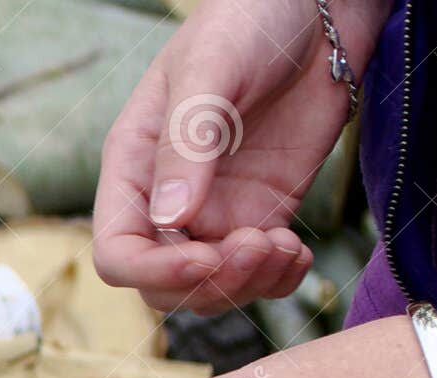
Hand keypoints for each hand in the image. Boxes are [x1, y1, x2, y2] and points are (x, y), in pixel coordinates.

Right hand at [93, 0, 386, 313]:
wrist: (319, 9)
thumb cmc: (248, 22)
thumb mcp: (210, 70)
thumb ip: (187, 144)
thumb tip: (170, 219)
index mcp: (133, 169)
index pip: (117, 252)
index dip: (152, 271)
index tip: (205, 259)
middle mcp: (166, 203)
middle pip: (161, 286)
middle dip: (209, 284)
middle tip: (260, 244)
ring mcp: (215, 215)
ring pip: (211, 291)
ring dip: (248, 286)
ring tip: (286, 246)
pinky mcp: (261, 216)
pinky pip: (258, 275)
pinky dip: (278, 280)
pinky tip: (298, 252)